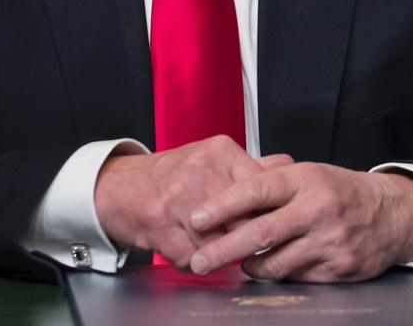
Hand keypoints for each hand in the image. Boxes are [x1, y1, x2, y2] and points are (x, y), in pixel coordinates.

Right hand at [94, 135, 292, 267]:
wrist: (121, 187)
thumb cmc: (174, 175)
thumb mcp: (214, 158)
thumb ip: (252, 166)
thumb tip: (290, 166)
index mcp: (220, 152)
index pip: (261, 190)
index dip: (269, 213)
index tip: (275, 224)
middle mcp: (200, 171)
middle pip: (243, 219)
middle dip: (247, 236)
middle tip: (249, 243)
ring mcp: (179, 199)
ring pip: (221, 243)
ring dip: (222, 253)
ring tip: (218, 246)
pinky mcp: (162, 226)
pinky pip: (195, 258)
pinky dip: (197, 261)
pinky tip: (191, 248)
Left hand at [189, 164, 412, 281]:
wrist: (391, 213)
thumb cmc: (338, 190)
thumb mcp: (307, 174)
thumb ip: (271, 184)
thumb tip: (225, 196)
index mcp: (304, 179)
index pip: (255, 190)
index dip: (222, 205)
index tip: (195, 217)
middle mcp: (316, 209)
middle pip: (260, 233)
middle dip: (223, 248)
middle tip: (198, 260)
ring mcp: (328, 241)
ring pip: (276, 263)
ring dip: (250, 267)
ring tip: (239, 264)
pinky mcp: (339, 268)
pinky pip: (297, 278)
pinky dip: (279, 276)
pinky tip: (272, 269)